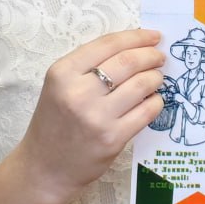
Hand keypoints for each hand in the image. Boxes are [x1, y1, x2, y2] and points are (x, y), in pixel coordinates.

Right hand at [15, 28, 164, 203]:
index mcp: (62, 72)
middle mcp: (78, 92)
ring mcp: (97, 117)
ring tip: (157, 78)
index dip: (137, 37)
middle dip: (150, 55)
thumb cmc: (55, 122)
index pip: (108, 44)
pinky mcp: (113, 138)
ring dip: (156, 77)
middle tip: (159, 57)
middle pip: (128, 62)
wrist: (44, 168)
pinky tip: (154, 100)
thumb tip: (134, 47)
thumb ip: (89, 66)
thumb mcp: (60, 86)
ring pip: (141, 84)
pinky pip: (146, 111)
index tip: (153, 36)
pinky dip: (156, 101)